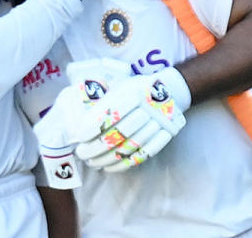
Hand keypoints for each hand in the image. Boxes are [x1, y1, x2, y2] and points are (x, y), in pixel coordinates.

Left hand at [72, 70, 189, 172]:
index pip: (110, 113)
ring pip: (130, 146)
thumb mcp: (121, 85)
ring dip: (108, 158)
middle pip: (119, 133)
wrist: (173, 90)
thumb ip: (103, 101)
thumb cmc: (136, 89)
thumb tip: (78, 121)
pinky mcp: (168, 135)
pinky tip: (110, 167)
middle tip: (81, 153)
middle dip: (97, 147)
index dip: (93, 127)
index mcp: (134, 91)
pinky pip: (144, 154)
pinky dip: (125, 164)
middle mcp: (149, 106)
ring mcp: (161, 122)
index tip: (79, 137)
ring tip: (92, 163)